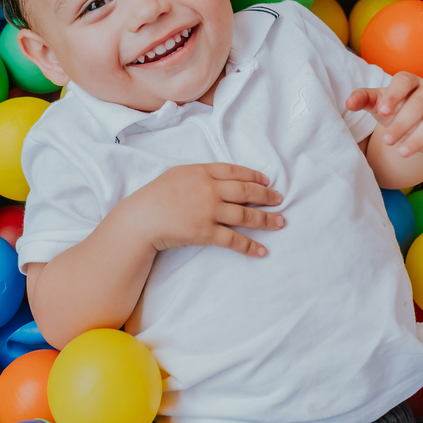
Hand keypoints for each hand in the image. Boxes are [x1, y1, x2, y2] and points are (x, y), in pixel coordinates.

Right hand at [120, 164, 284, 257]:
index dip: (254, 176)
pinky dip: (249, 246)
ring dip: (266, 220)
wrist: (141, 218)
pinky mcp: (206, 233)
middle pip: (246, 191)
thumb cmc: (156, 195)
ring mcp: (209, 212)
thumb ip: (201, 175)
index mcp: (202, 172)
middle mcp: (209, 190)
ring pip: (245, 216)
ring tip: (280, 222)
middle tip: (280, 199)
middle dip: (266, 196)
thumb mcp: (178, 175)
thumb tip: (222, 180)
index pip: (235, 171)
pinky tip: (262, 251)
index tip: (266, 181)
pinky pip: (233, 240)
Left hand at [346, 73, 422, 167]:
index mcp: (410, 81)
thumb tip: (348, 103)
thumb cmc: (395, 109)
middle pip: (420, 103)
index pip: (404, 81)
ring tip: (402, 153)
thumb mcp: (378, 104)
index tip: (382, 112)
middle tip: (387, 141)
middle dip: (403, 123)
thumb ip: (363, 100)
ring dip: (421, 138)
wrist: (419, 122)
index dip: (394, 94)